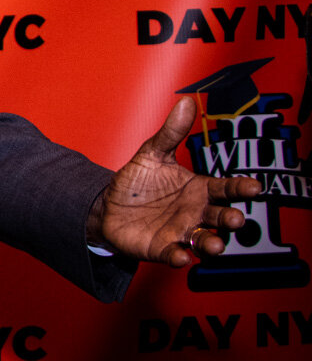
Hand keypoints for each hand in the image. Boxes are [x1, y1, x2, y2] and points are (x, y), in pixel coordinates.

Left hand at [88, 96, 261, 266]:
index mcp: (199, 189)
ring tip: (214, 245)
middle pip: (220, 217)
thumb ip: (170, 133)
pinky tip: (180, 256)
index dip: (240, 189)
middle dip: (230, 219)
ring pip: (203, 240)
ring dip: (211, 244)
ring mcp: (180, 232)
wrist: (107, 205)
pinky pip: (174, 254)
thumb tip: (186, 103)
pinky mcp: (162, 248)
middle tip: (236, 219)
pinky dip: (178, 257)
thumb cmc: (137, 181)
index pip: (225, 189)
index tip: (254, 188)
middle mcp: (195, 213)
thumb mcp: (152, 153)